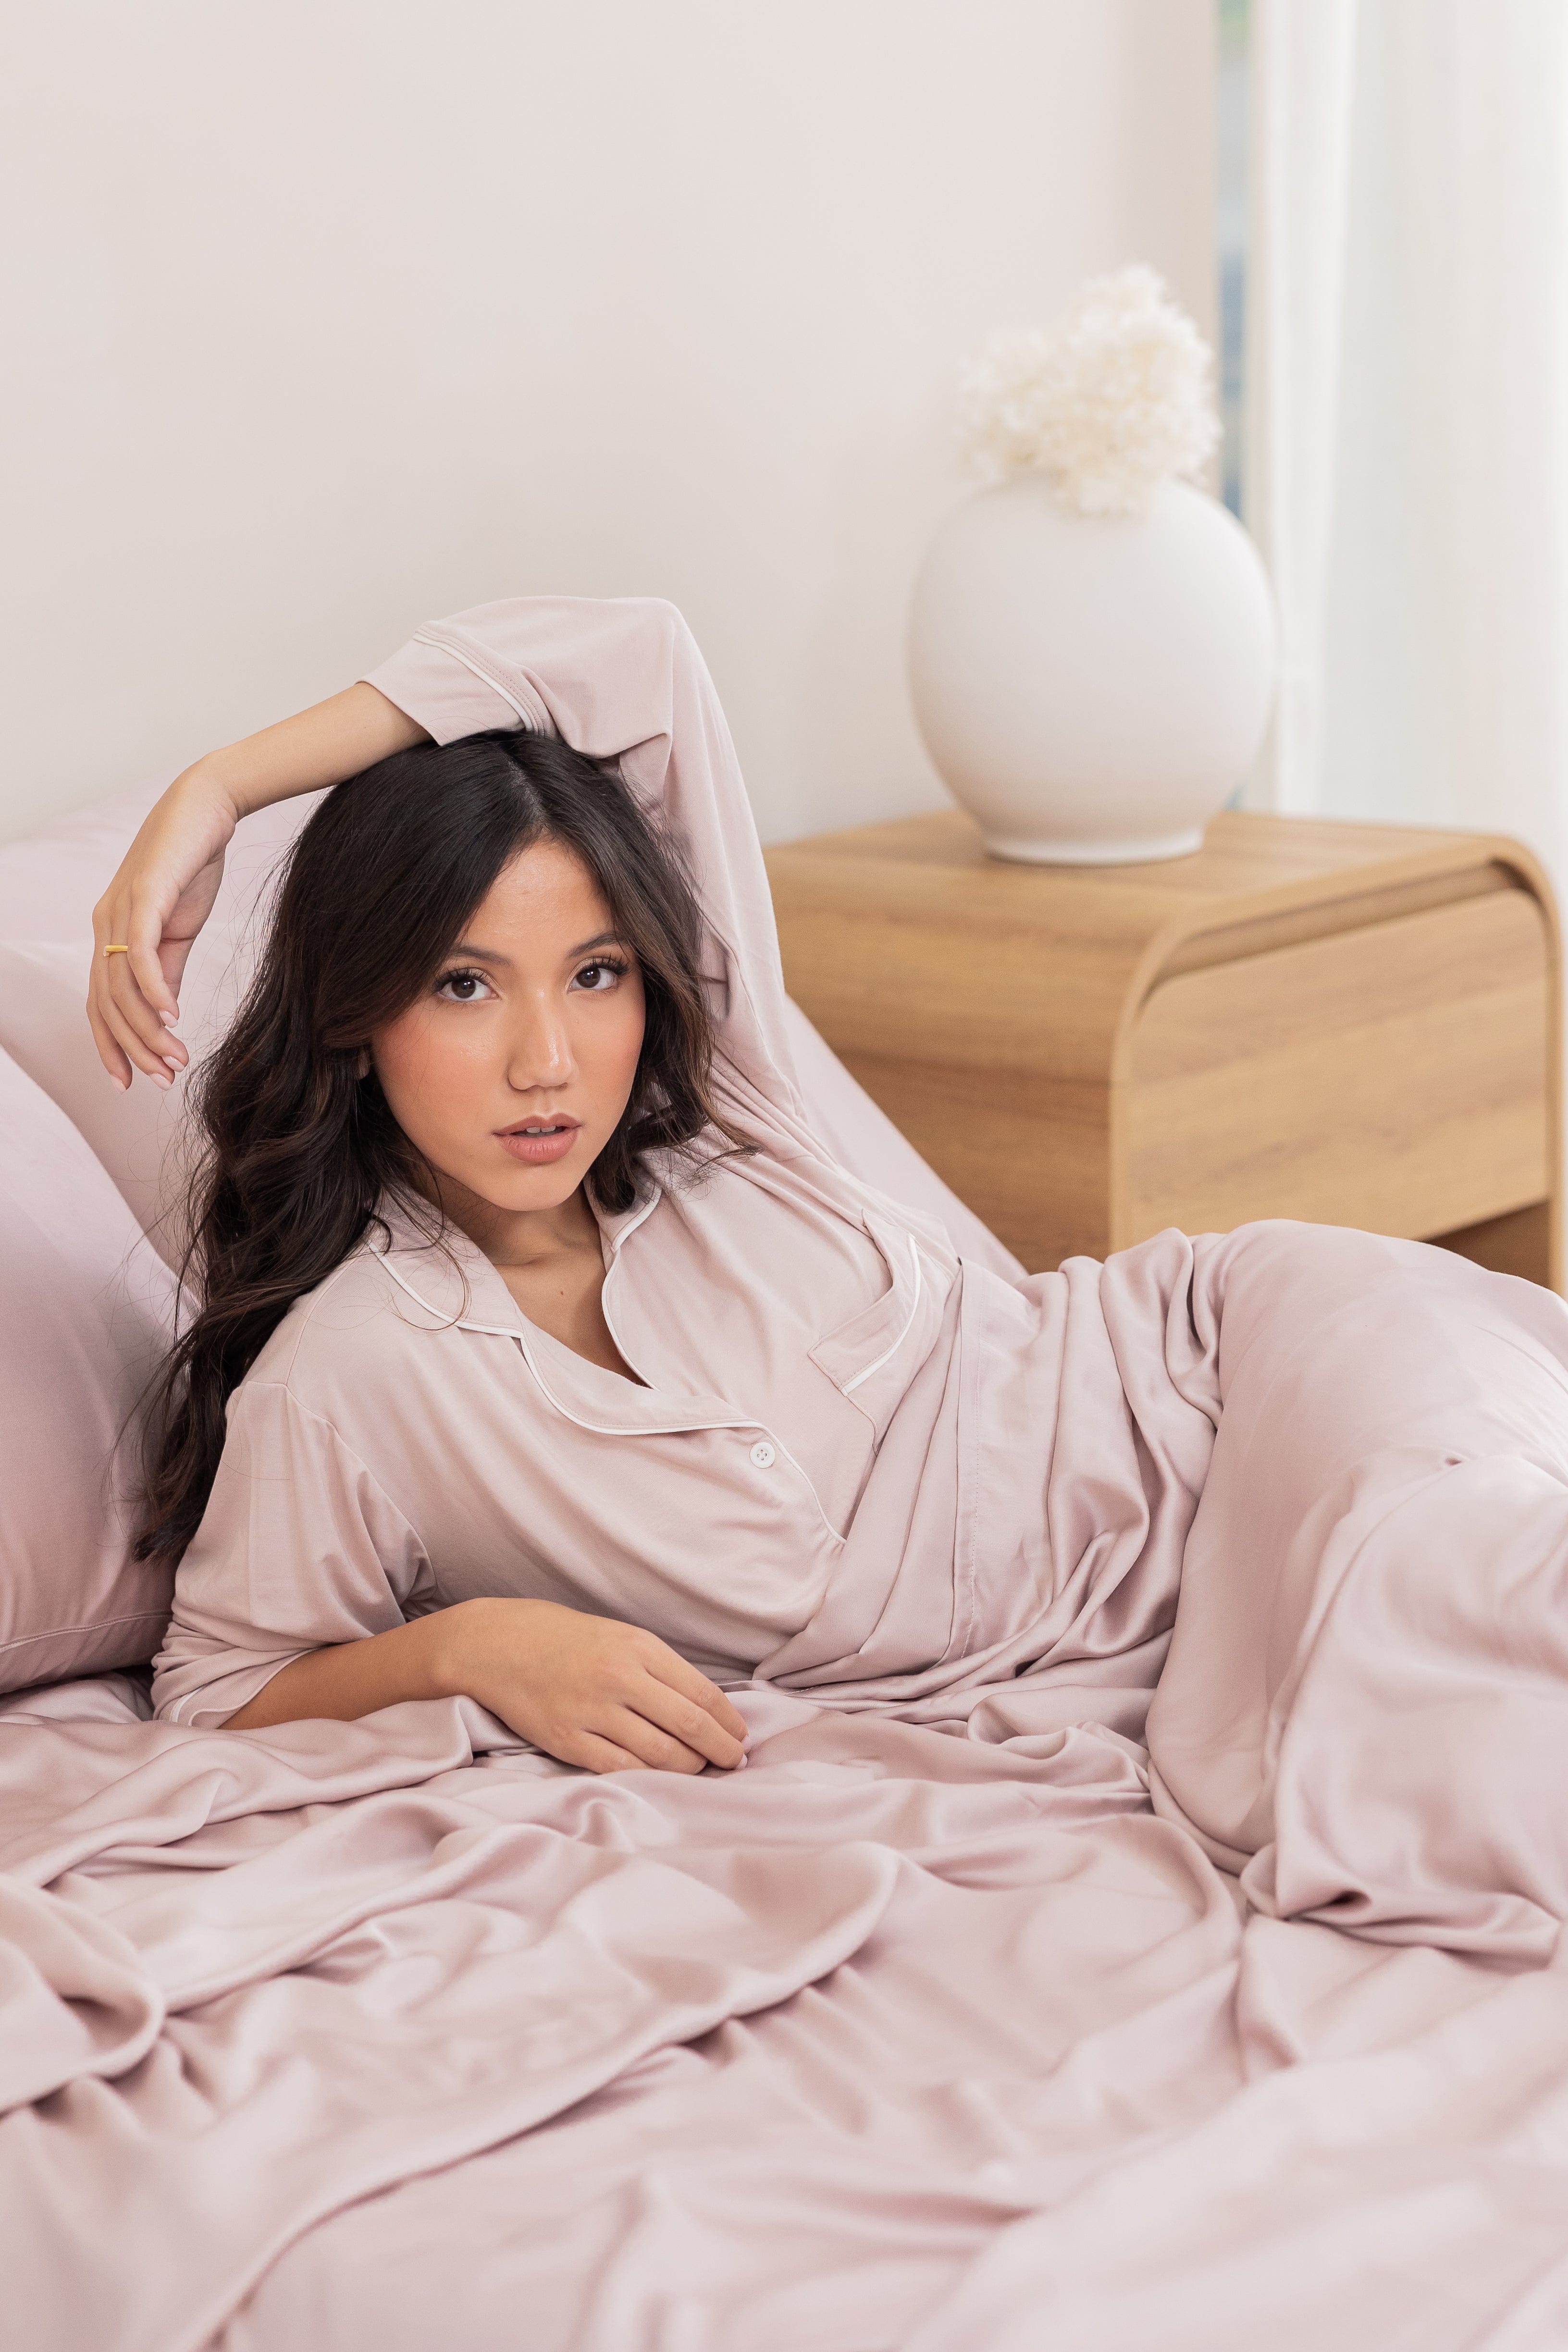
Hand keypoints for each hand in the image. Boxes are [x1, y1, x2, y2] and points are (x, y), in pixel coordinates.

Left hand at [88, 765, 237, 1089]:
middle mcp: (105, 925)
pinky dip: (155, 989)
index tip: (135, 1081)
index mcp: (112, 934)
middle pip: (108, 1003)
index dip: (113, 1045)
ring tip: (176, 1058)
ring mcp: (121, 910)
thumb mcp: (181, 929)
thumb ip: (169, 970)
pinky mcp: (144, 896)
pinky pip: (141, 953)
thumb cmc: (192, 865)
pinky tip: (174, 1016)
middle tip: (164, 1079)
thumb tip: (166, 1013)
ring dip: (147, 1029)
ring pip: (121, 986)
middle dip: (134, 1048)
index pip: (100, 1002)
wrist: (206, 810)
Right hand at [440, 1596, 749, 1773]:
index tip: (740, 1736)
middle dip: (720, 1750)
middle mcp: (620, 1678)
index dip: (728, 1721)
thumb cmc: (563, 1638)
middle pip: (689, 1725)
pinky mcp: (566, 1739)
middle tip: (733, 1762)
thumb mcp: (618, 1635)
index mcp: (638, 1647)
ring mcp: (592, 1711)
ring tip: (700, 1770)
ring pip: (660, 1753)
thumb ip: (657, 1667)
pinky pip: (620, 1768)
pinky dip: (648, 1777)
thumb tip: (703, 1706)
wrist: (496, 1643)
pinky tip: (661, 1778)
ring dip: (689, 1767)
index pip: (701, 1693)